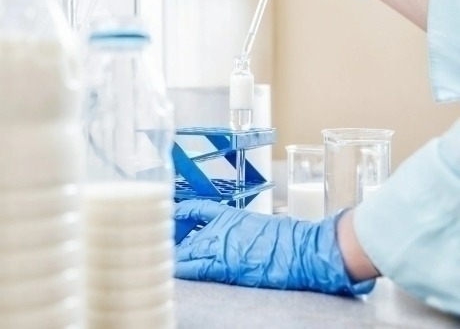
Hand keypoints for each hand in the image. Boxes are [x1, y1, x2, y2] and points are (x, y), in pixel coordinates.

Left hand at [174, 200, 374, 294]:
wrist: (298, 248)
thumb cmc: (285, 238)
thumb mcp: (258, 225)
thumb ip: (239, 229)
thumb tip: (236, 237)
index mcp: (229, 215)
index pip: (196, 209)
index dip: (181, 211)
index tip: (170, 212)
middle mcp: (219, 228)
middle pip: (186, 232)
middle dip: (172, 239)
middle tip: (161, 243)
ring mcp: (219, 245)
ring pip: (186, 250)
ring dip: (174, 255)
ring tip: (161, 259)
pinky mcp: (222, 265)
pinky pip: (193, 267)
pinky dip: (180, 269)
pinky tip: (170, 270)